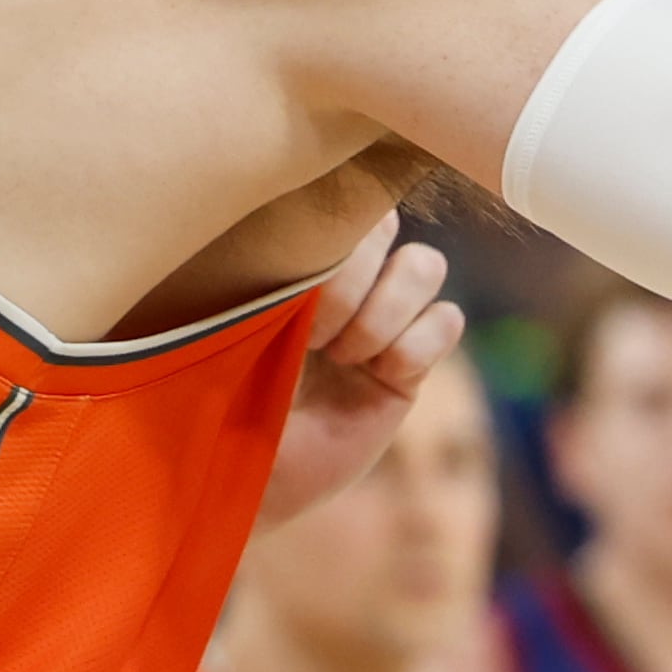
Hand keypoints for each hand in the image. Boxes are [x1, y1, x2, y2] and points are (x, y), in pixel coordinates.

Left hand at [261, 216, 462, 528]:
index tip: (293, 289)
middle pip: (390, 223)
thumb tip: (326, 224)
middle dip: (355, 277)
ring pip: (427, 264)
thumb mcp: (246, 321)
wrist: (240, 472)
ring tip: (345, 357)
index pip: (343, 199)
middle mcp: (345, 279)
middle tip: (315, 333)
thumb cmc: (223, 392)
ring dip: (385, 311)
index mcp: (296, 256)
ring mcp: (381, 320)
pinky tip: (380, 375)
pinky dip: (416, 345)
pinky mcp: (410, 365)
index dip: (334, 236)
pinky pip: (448, 320)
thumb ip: (288, 271)